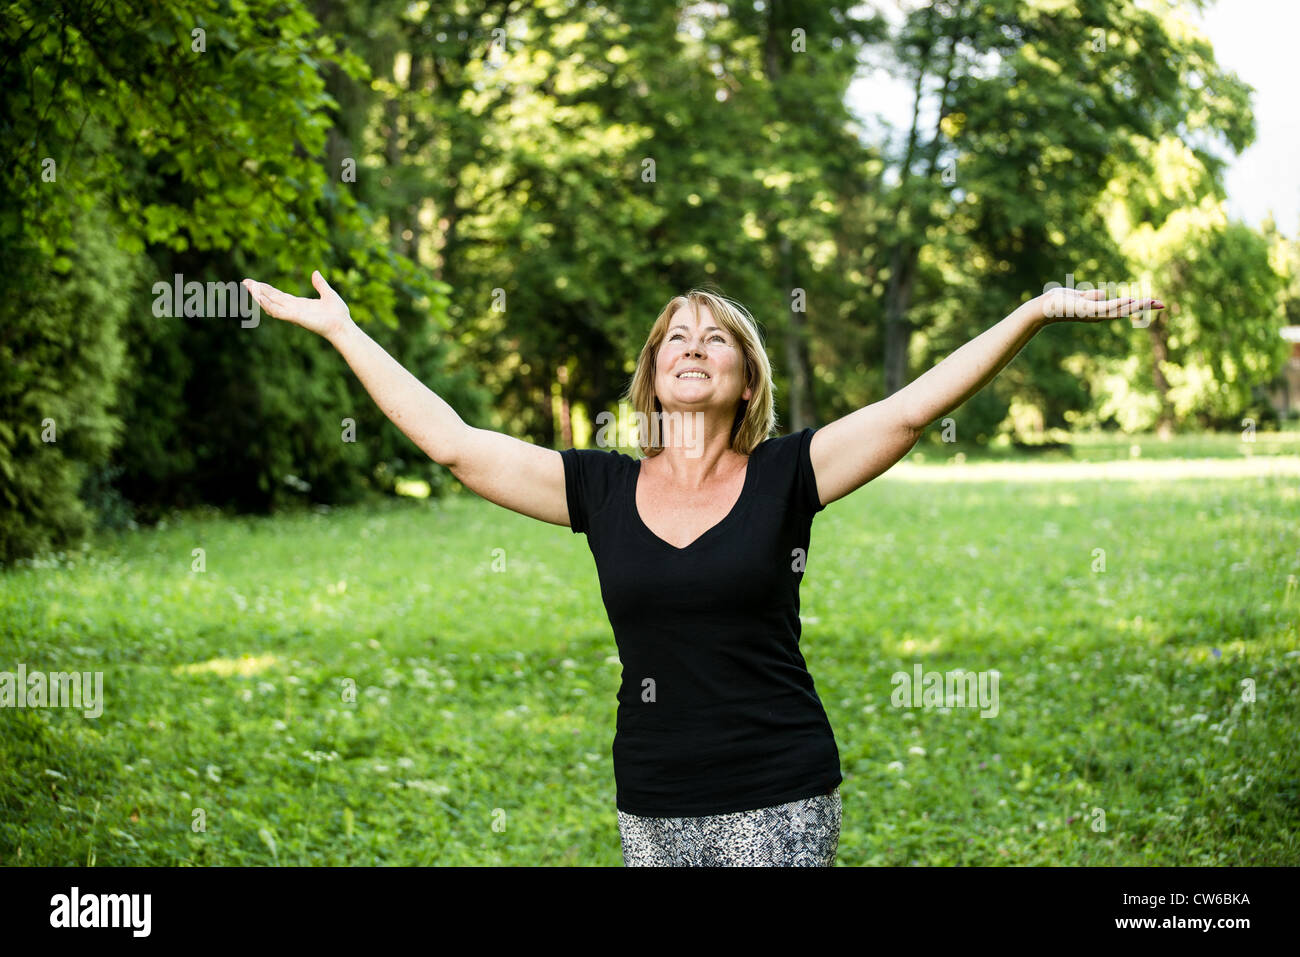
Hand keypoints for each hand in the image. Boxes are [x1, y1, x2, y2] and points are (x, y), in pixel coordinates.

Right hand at [242, 271, 353, 339]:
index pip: (278, 295)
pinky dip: (268, 304)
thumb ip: (320, 284)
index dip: (266, 289)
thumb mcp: (328, 294)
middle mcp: (293, 309)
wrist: (343, 325)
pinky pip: (277, 311)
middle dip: (258, 290)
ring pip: (270, 304)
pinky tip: (259, 297)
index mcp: (299, 304)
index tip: (255, 282)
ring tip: (248, 286)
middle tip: (244, 281)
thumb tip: (315, 272)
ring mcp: (292, 314)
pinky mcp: (294, 317)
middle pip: (271, 298)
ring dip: (259, 295)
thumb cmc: (338, 314)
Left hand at [1036, 286, 1165, 324]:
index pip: (1122, 308)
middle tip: (1163, 304)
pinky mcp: (1088, 310)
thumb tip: (1103, 294)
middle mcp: (1099, 315)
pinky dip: (1120, 304)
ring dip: (1137, 305)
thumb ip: (1091, 296)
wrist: (1042, 309)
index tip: (1153, 302)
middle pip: (1126, 310)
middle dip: (1144, 307)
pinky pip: (1108, 307)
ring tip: (1153, 301)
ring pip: (1120, 310)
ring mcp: (1094, 314)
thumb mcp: (1078, 296)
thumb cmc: (1058, 302)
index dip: (1137, 305)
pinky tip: (1132, 300)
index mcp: (1098, 311)